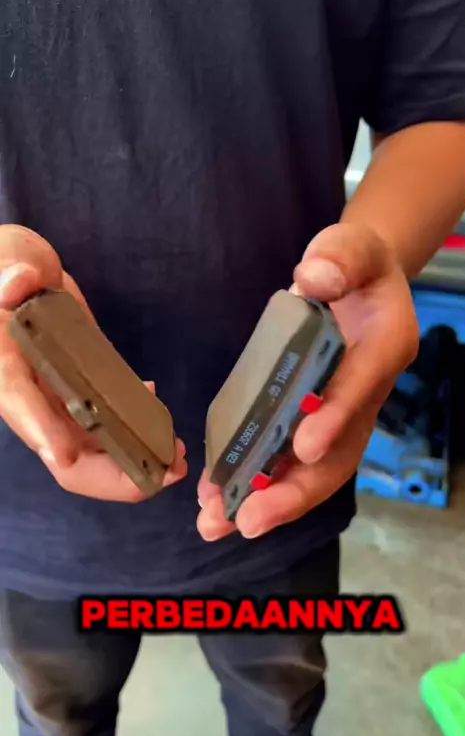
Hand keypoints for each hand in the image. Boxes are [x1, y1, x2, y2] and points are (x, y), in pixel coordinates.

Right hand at [0, 224, 186, 499]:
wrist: (21, 272)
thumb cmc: (5, 267)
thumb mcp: (6, 262)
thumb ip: (10, 274)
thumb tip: (18, 284)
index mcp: (5, 370)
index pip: (18, 402)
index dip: (42, 430)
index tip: (67, 456)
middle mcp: (33, 397)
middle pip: (64, 454)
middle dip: (113, 473)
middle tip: (164, 473)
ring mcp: (60, 399)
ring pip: (93, 448)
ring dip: (135, 459)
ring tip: (176, 458)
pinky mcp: (84, 390)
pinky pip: (108, 422)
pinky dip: (136, 426)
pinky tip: (161, 420)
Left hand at [197, 222, 418, 539]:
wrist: (355, 281)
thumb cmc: (354, 263)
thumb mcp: (352, 245)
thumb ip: (338, 257)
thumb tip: (311, 278)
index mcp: (384, 347)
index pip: (362, 387)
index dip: (335, 417)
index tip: (305, 445)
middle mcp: (365, 393)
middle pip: (339, 455)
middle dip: (294, 490)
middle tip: (249, 519)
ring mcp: (337, 414)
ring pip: (310, 469)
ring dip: (266, 499)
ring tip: (216, 522)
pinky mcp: (310, 419)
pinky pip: (287, 457)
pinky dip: (253, 479)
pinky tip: (214, 496)